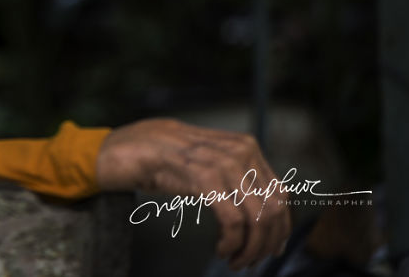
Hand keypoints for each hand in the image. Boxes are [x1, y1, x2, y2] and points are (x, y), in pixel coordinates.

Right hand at [96, 118, 290, 269]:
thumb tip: (262, 213)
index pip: (281, 194)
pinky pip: (233, 219)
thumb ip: (235, 178)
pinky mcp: (203, 176)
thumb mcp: (206, 163)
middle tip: (250, 262)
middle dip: (266, 243)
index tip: (270, 249)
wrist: (127, 148)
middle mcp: (240, 151)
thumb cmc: (163, 159)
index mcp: (245, 146)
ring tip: (235, 261)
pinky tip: (222, 250)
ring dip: (250, 248)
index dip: (280, 228)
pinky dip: (232, 242)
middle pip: (273, 208)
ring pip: (257, 217)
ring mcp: (222, 161)